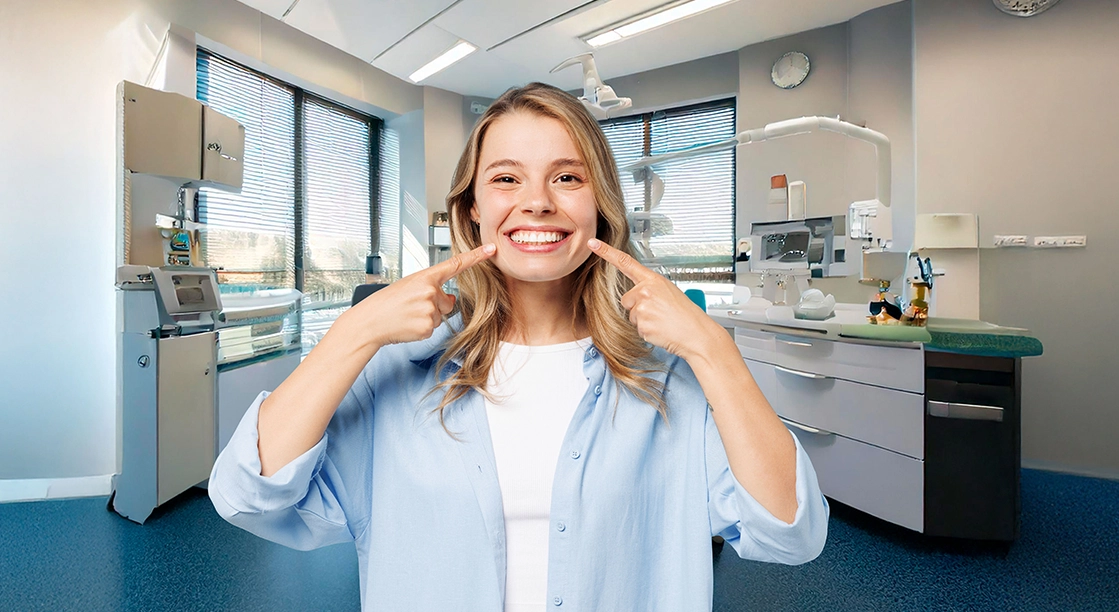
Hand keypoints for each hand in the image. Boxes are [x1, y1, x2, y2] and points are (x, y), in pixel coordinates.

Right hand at [341, 243, 495, 348]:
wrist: (370, 321)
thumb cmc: (388, 302)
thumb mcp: (409, 287)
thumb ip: (432, 289)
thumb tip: (451, 299)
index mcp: (425, 277)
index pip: (455, 264)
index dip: (475, 256)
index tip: (491, 248)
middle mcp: (430, 291)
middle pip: (447, 301)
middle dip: (434, 306)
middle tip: (410, 306)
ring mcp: (429, 309)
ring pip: (440, 316)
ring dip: (426, 317)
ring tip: (406, 315)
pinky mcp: (427, 327)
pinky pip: (433, 328)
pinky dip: (421, 329)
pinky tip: (407, 325)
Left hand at [588, 239, 721, 359]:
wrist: (697, 334)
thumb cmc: (686, 314)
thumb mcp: (669, 292)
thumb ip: (650, 289)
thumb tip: (636, 296)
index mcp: (653, 279)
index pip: (625, 262)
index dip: (607, 252)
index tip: (593, 244)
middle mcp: (645, 290)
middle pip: (626, 299)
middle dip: (638, 308)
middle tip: (659, 312)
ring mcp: (642, 307)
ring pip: (631, 315)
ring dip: (643, 320)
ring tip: (662, 321)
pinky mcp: (642, 324)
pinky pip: (637, 328)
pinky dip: (647, 331)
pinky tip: (661, 329)